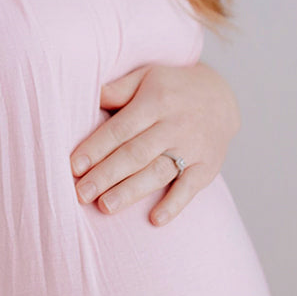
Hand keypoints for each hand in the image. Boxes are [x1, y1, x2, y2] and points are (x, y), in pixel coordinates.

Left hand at [69, 61, 239, 225]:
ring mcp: (194, 147)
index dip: (96, 148)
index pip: (121, 128)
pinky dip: (174, 204)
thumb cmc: (171, 88)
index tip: (73, 167)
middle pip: (136, 153)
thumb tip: (88, 97)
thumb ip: (119, 88)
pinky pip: (190, 188)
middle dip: (106, 175)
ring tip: (105, 206)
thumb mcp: (147, 76)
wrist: (223, 97)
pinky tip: (155, 219)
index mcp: (156, 100)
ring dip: (131, 191)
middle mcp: (175, 124)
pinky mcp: (208, 167)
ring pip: (158, 172)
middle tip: (81, 194)